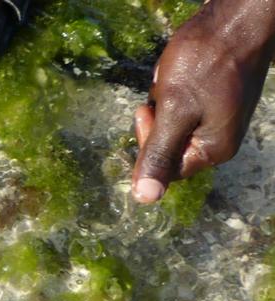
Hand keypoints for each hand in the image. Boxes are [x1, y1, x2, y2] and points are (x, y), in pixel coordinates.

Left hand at [133, 0, 274, 202]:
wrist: (238, 15)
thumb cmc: (207, 61)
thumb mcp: (174, 111)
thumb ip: (158, 155)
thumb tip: (145, 199)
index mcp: (213, 150)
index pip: (164, 168)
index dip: (148, 143)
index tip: (145, 111)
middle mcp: (220, 139)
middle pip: (168, 145)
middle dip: (159, 117)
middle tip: (164, 90)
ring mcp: (221, 117)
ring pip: (173, 121)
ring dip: (165, 99)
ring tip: (176, 76)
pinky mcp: (218, 98)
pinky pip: (183, 103)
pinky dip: (175, 88)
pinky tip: (181, 70)